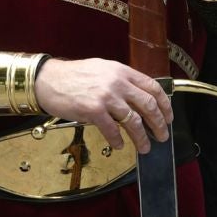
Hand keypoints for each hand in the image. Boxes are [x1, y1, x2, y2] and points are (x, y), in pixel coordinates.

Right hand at [32, 58, 172, 153]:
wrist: (47, 80)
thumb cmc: (73, 76)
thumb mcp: (102, 69)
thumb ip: (121, 80)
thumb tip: (138, 98)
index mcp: (122, 71)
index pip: (153, 88)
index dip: (165, 105)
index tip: (168, 117)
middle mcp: (117, 82)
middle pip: (148, 105)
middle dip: (159, 124)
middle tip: (162, 136)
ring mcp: (106, 96)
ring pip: (133, 121)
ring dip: (142, 137)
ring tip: (145, 147)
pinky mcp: (93, 110)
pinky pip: (112, 130)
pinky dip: (118, 140)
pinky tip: (119, 145)